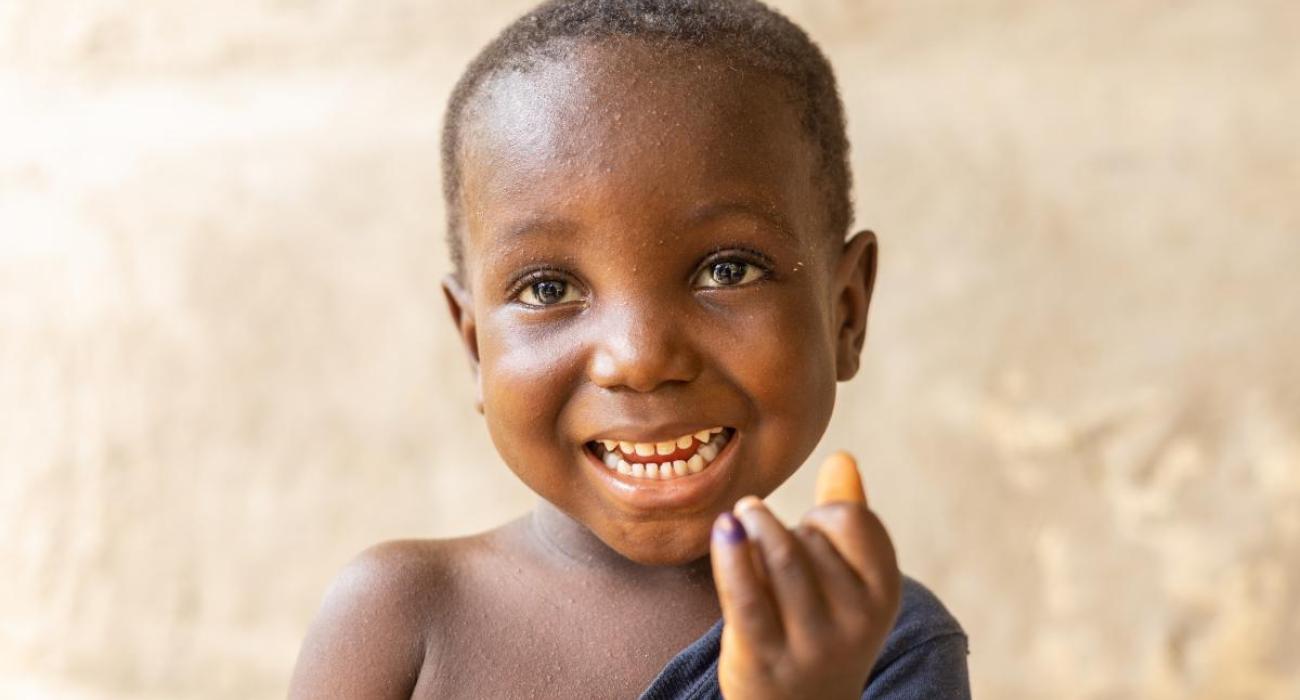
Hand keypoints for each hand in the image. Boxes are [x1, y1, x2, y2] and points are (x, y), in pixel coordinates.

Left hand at [711, 452, 901, 699]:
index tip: (810, 533)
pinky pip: (744, 593)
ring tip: (739, 523)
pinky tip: (723, 528)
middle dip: (782, 531)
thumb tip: (841, 458)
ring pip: (777, 556)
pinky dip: (731, 555)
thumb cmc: (823, 630)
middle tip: (772, 549)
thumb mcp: (850, 583)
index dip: (822, 515)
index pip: (851, 520)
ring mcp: (810, 643)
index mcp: (883, 595)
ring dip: (753, 530)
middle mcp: (855, 621)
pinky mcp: (763, 657)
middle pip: (807, 538)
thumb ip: (848, 518)